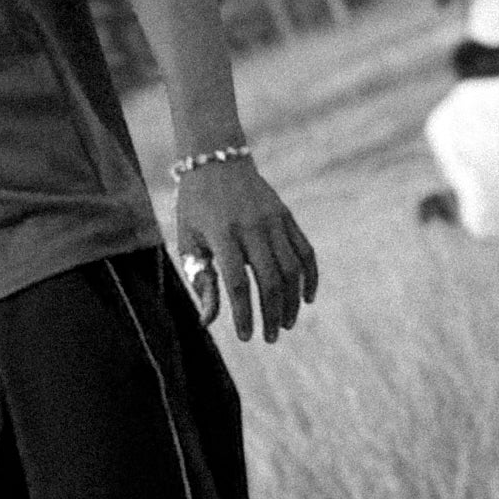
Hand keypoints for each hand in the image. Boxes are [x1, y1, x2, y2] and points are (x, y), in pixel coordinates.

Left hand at [176, 156, 318, 343]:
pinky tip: (307, 298)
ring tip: (287, 324)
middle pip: (269, 280)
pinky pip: (305, 251)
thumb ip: (201, 280)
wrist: (216, 160)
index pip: (237, 284)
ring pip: (291, 269)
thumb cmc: (195, 207)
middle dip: (272, 314)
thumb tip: (208, 321)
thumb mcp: (188, 241)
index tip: (246, 337)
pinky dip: (310, 276)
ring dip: (292, 301)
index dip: (244, 314)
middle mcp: (251, 227)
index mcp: (222, 235)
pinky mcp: (286, 216)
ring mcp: (273, 220)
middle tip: (271, 338)